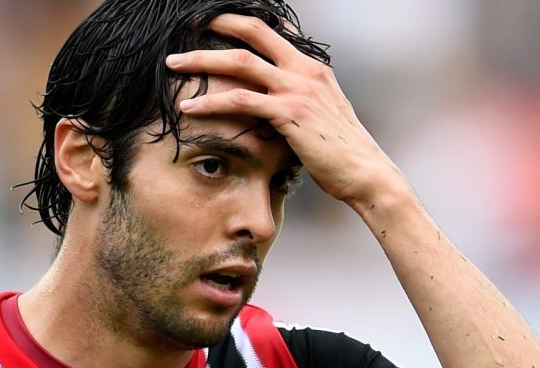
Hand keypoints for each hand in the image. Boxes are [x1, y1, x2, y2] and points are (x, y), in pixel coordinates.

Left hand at [165, 14, 407, 209]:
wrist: (366, 173)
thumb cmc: (342, 153)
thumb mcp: (323, 116)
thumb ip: (300, 101)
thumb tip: (274, 104)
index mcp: (313, 68)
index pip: (276, 32)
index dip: (244, 23)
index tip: (217, 22)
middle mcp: (305, 70)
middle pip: (254, 32)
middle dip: (218, 23)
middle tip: (188, 24)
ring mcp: (297, 88)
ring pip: (239, 61)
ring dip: (201, 60)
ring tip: (173, 64)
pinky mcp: (288, 112)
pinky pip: (240, 100)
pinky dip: (210, 102)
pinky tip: (188, 107)